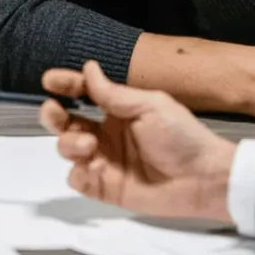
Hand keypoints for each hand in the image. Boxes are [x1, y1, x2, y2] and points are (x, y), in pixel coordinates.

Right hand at [40, 61, 236, 221]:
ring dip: (68, 142)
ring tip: (89, 143)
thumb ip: (114, 93)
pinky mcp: (105, 187)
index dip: (65, 85)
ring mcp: (104, 161)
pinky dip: (78, 172)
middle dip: (52, 114)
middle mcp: (104, 133)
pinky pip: (77, 179)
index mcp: (116, 111)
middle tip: (55, 112)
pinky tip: (92, 167)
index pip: (83, 94)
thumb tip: (88, 67)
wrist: (204, 178)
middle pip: (64, 121)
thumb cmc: (181, 136)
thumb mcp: (150, 106)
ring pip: (66, 148)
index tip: (50, 80)